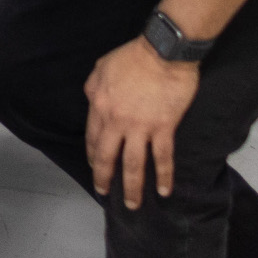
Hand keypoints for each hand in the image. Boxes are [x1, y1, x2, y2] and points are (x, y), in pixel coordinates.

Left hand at [82, 36, 199, 208]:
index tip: (95, 167)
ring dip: (132, 187)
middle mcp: (116, 121)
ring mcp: (140, 127)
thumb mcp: (100, 68)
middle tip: (104, 193)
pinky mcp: (164, 128)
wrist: (163, 52)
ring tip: (132, 204)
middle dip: (105, 178)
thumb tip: (93, 102)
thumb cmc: (131, 56)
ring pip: (133, 164)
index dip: (93, 155)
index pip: (92, 138)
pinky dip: (164, 176)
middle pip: (108, 157)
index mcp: (99, 106)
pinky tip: (164, 190)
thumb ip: (93, 88)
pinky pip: (162, 157)